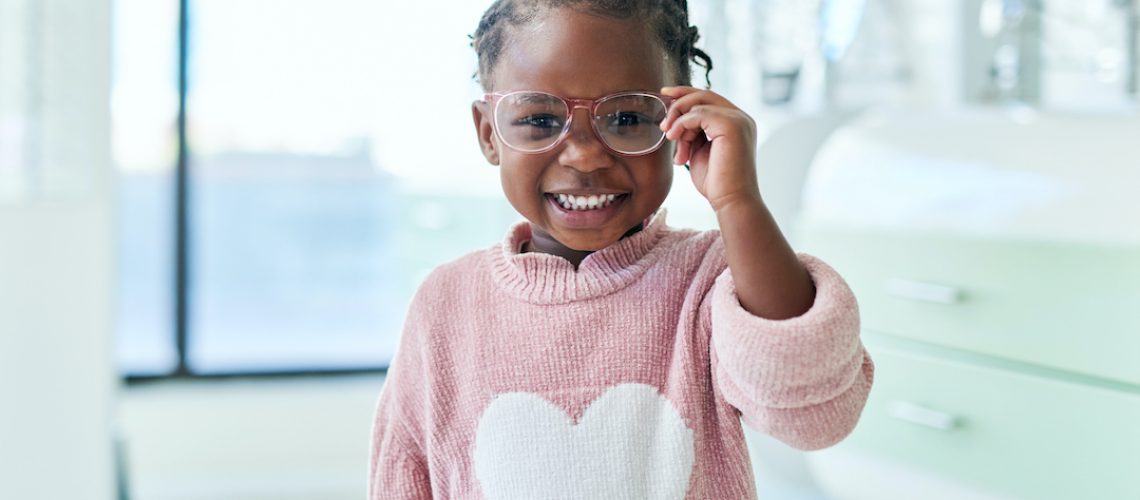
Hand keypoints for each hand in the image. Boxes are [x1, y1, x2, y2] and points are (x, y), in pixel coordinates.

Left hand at [659, 86, 760, 212]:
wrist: (730, 201)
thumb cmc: (716, 183)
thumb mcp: (699, 151)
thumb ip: (694, 133)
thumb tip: (678, 121)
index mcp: (736, 122)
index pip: (710, 99)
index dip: (686, 93)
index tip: (666, 95)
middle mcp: (740, 117)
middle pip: (704, 95)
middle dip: (679, 101)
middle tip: (663, 122)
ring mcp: (738, 120)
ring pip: (699, 103)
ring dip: (678, 120)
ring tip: (670, 138)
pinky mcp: (731, 125)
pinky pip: (698, 114)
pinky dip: (682, 125)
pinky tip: (675, 139)